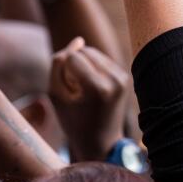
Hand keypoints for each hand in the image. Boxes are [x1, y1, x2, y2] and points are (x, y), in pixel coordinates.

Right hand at [49, 37, 128, 161]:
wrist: (101, 142)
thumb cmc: (73, 120)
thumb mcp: (56, 95)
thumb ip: (59, 64)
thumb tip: (78, 39)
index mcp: (98, 87)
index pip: (72, 57)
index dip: (63, 72)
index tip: (69, 93)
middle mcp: (115, 79)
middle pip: (85, 50)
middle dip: (74, 65)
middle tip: (76, 92)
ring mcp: (123, 77)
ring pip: (94, 52)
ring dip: (83, 65)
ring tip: (84, 90)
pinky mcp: (126, 76)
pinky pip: (102, 59)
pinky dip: (93, 68)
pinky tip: (93, 88)